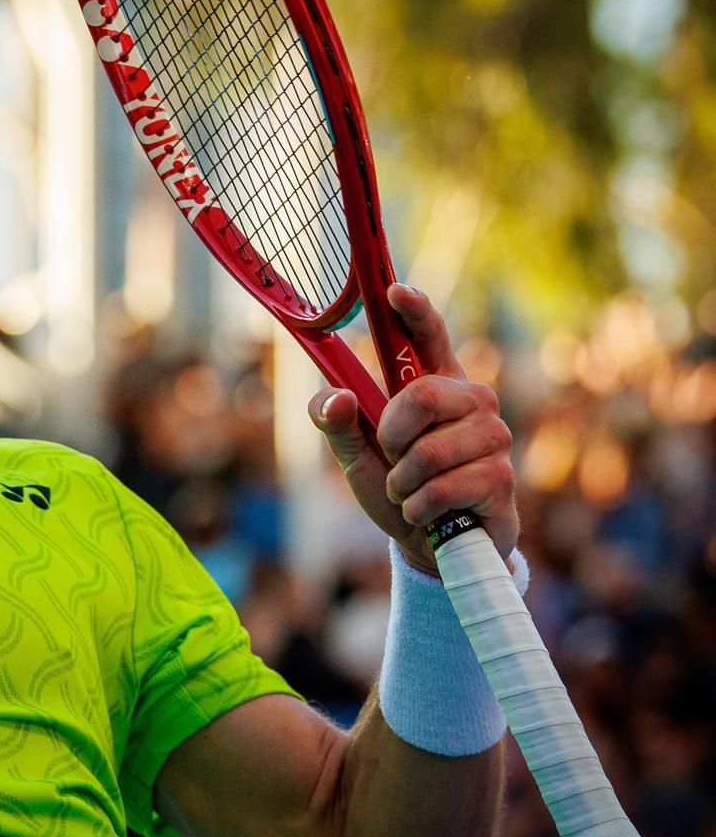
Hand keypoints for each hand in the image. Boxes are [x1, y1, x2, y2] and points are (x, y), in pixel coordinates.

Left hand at [308, 284, 518, 574]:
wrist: (430, 545)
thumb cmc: (397, 487)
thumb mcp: (354, 456)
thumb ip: (336, 424)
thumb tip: (335, 398)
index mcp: (436, 385)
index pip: (429, 338)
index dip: (415, 313)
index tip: (395, 291)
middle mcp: (473, 401)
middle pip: (423, 394)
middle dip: (391, 434)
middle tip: (391, 457)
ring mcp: (494, 437)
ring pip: (429, 451)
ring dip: (402, 482)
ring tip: (409, 493)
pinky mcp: (502, 478)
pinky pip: (443, 487)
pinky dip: (419, 507)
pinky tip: (427, 513)